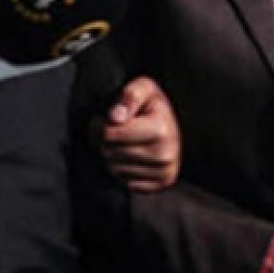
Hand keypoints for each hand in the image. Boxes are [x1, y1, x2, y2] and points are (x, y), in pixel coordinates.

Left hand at [92, 76, 180, 192]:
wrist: (174, 125)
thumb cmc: (154, 106)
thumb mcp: (144, 88)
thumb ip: (129, 95)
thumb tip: (115, 117)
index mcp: (160, 130)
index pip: (108, 134)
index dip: (99, 124)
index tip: (106, 118)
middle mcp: (164, 155)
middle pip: (108, 153)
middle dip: (104, 141)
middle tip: (114, 131)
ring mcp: (164, 172)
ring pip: (113, 170)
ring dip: (112, 157)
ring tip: (124, 143)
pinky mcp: (161, 184)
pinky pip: (125, 183)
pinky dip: (124, 171)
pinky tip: (133, 157)